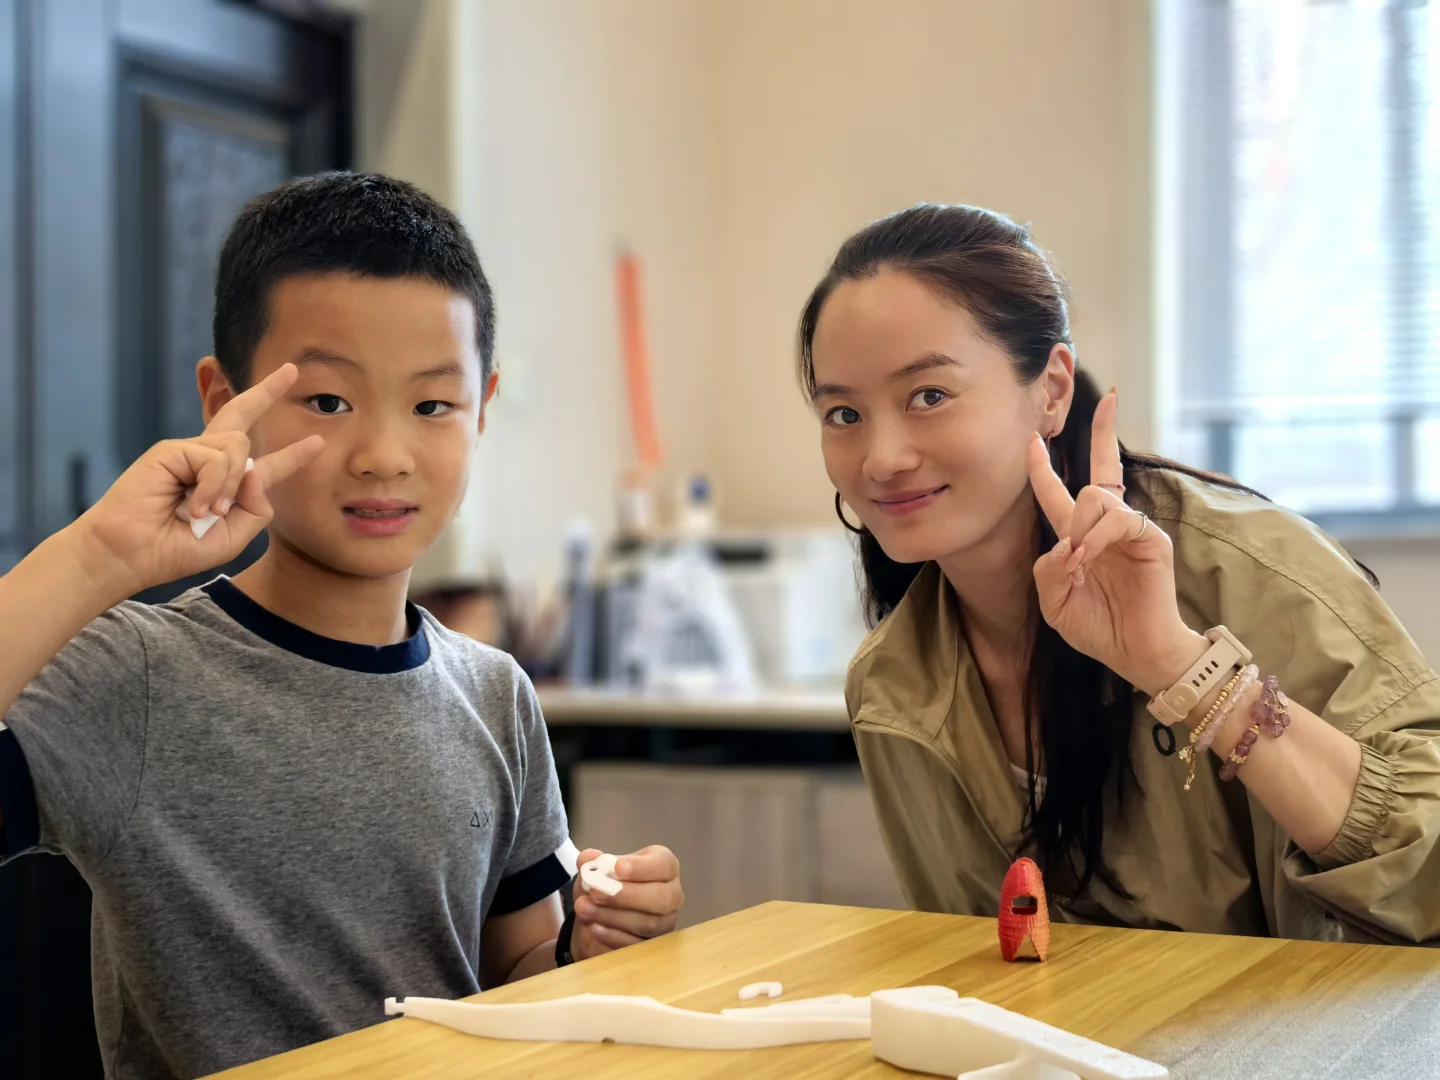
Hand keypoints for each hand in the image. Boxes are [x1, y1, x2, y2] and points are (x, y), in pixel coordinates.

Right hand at [67, 363, 322, 599]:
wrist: (130, 554)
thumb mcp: (233, 537)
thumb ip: (257, 507)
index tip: (316, 443)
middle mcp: (208, 463)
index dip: (292, 457)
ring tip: (207, 511)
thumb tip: (256, 471)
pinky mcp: (172, 450)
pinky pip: (214, 458)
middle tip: (291, 370)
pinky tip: (194, 506)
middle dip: (267, 392)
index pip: (264, 466)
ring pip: (237, 447)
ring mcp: (189, 452)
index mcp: (227, 486)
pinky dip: (212, 486)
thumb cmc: (175, 549)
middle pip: (242, 418)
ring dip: (229, 485)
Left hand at [571, 846, 682, 959]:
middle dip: (627, 896)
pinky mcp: (652, 946)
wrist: (599, 918)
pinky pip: (637, 944)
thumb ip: (592, 862)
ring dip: (613, 917)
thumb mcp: (596, 870)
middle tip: (595, 893)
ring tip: (584, 909)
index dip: (643, 867)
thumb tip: (588, 858)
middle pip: (663, 898)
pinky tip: (594, 928)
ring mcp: (665, 923)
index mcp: (664, 867)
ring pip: (648, 923)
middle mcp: (671, 894)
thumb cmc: (607, 885)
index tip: (618, 867)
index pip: (664, 865)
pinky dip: (613, 936)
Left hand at [1026, 390, 1205, 695]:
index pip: (1060, 493)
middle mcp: (1106, 527)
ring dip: (1080, 527)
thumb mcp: (1054, 602)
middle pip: (1102, 469)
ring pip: (1095, 497)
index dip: (1045, 467)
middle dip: (1103, 433)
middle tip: (1109, 400)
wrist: (1135, 653)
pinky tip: (1089, 559)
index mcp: (1080, 538)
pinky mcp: (1151, 539)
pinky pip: (1117, 520)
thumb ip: (1048, 570)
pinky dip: (1097, 538)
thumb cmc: (1098, 628)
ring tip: (1080, 562)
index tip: (1036, 438)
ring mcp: (1130, 530)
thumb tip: (1064, 542)